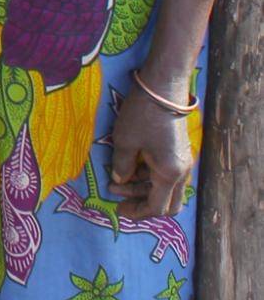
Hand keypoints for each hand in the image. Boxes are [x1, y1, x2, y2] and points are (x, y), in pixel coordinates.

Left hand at [109, 83, 195, 219]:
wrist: (163, 87)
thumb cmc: (142, 115)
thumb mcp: (125, 142)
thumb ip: (121, 167)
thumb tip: (119, 180)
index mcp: (169, 174)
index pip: (157, 207)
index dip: (137, 212)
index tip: (119, 211)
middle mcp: (182, 171)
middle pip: (167, 203)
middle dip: (143, 204)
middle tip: (120, 200)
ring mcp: (183, 160)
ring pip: (166, 187)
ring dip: (143, 188)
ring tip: (116, 181)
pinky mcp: (180, 150)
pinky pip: (167, 173)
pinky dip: (150, 176)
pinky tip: (130, 167)